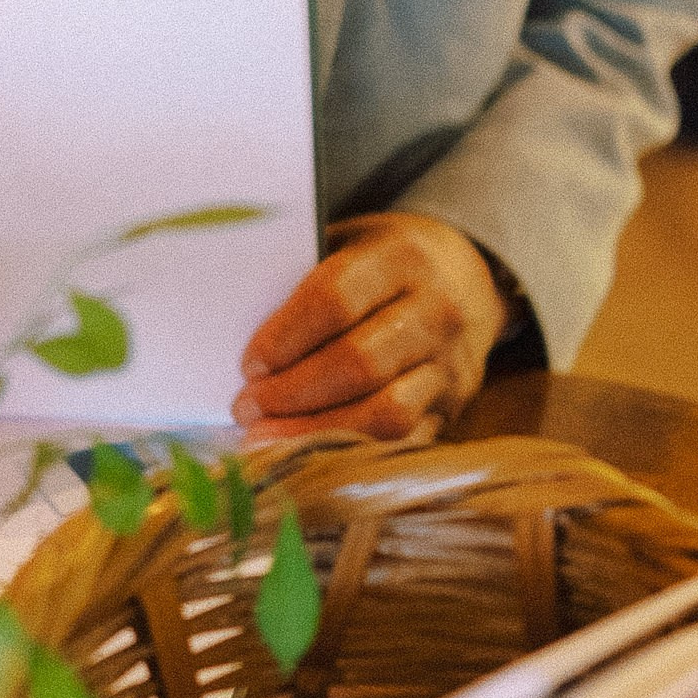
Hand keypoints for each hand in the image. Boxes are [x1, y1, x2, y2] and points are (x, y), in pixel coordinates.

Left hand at [232, 213, 510, 444]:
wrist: (468, 280)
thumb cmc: (384, 264)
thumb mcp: (351, 245)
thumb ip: (302, 276)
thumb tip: (229, 322)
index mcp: (403, 258)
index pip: (336, 299)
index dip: (285, 336)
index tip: (248, 364)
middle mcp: (437, 312)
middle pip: (358, 363)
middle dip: (292, 393)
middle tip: (246, 406)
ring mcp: (451, 366)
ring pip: (384, 413)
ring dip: (315, 431)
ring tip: (265, 435)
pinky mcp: (453, 408)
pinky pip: (402, 444)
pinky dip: (348, 452)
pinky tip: (306, 453)